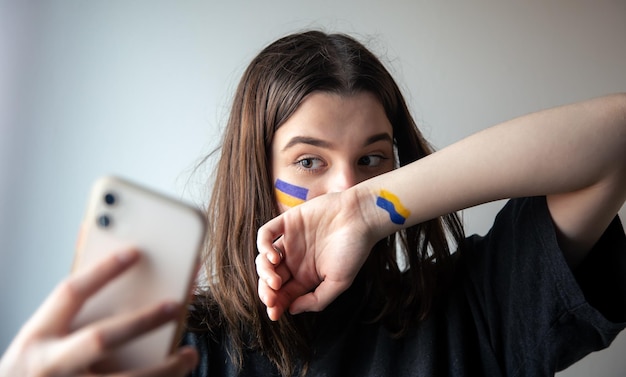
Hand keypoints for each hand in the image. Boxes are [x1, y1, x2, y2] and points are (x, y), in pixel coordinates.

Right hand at [0, 249, 197, 376]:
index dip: (102, 270)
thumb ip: (73, 298)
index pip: (70, 294)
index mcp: (38, 335)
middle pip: (101, 339)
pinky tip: (176, 375)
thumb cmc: (40, 361)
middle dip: (142, 320)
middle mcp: (50, 365)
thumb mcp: (44, 330)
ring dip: (163, 368)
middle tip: (176, 304)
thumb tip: (90, 232)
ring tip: (189, 355)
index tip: (135, 251)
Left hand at [256, 191, 378, 320]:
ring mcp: (290, 240)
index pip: (283, 294)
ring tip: (275, 280)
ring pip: (263, 259)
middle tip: (271, 299)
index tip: (274, 314)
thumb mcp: (340, 282)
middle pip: (270, 279)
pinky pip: (265, 234)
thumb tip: (291, 310)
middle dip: (267, 292)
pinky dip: (263, 247)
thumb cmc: (355, 250)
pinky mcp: (288, 222)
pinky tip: (273, 258)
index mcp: (306, 276)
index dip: (276, 305)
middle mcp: (295, 259)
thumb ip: (317, 299)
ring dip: (264, 273)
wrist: (362, 217)